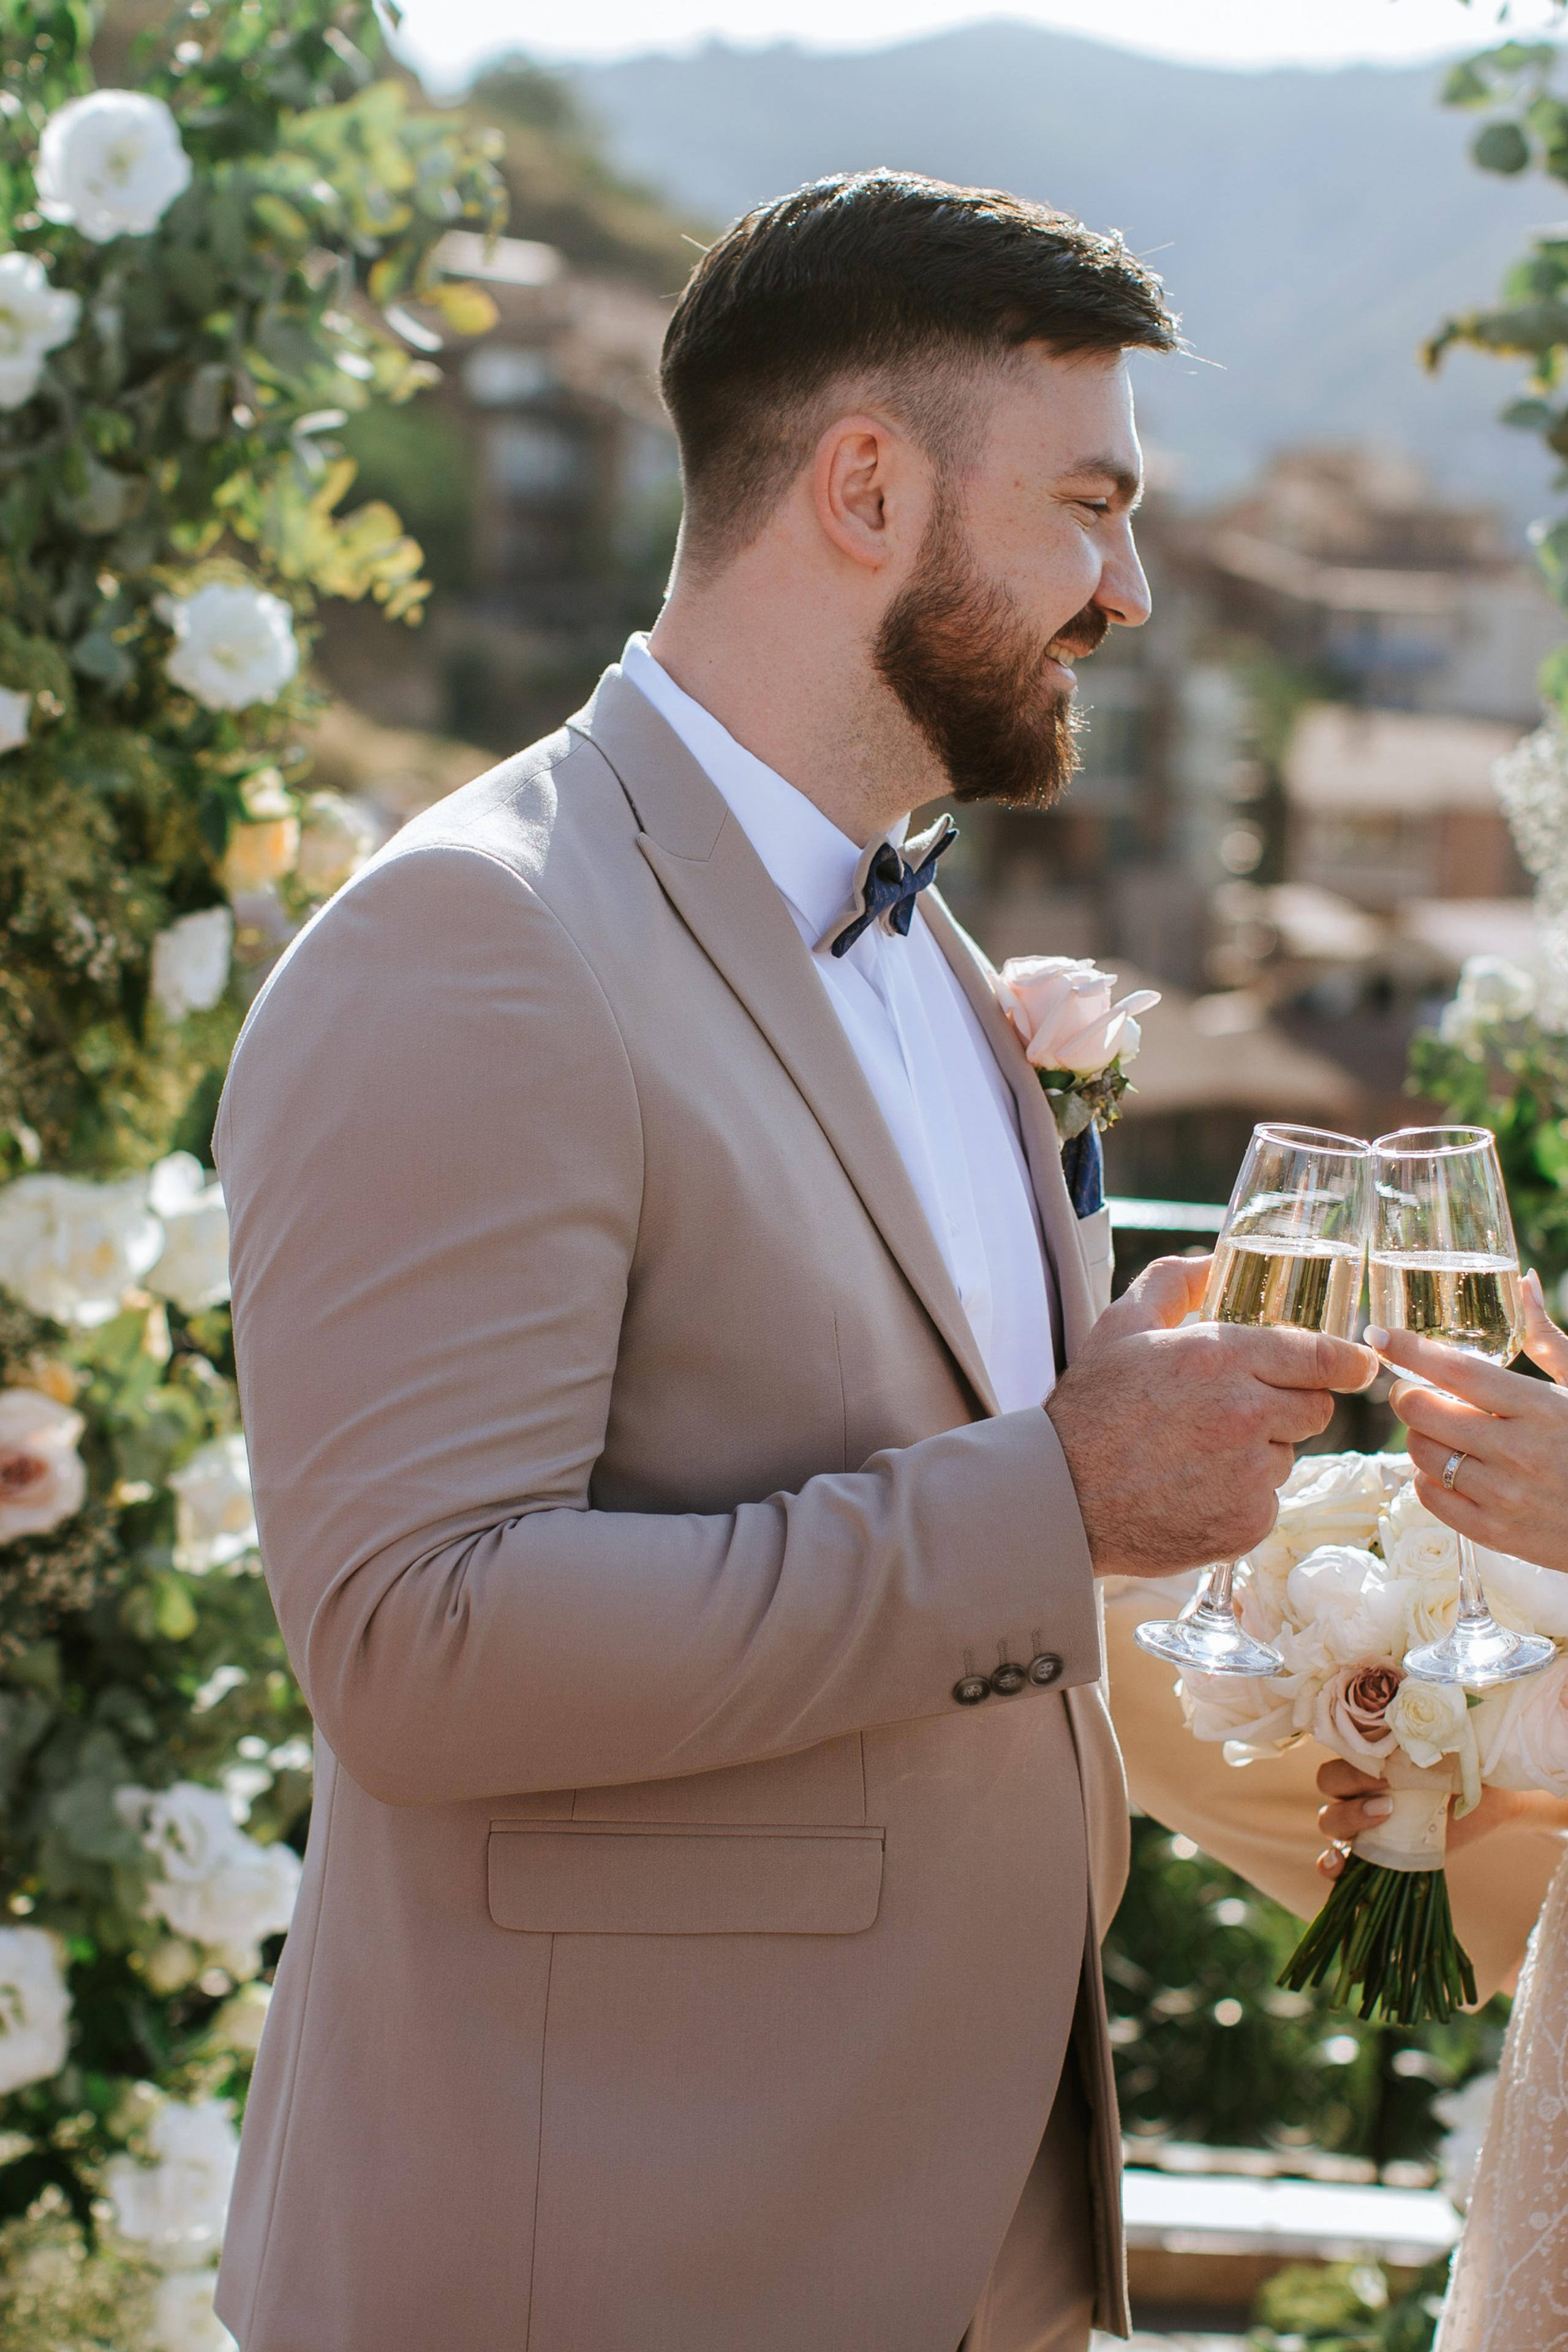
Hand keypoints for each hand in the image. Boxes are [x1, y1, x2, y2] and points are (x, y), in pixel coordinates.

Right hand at [1047, 1255, 1377, 1578]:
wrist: (1060, 1498)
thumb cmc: (1089, 1409)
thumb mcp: (1121, 1327)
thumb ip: (1175, 1283)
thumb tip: (1217, 1261)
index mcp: (1220, 1356)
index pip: (1321, 1355)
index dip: (1349, 1361)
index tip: (1358, 1365)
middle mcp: (1244, 1413)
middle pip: (1316, 1407)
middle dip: (1290, 1405)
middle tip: (1241, 1412)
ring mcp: (1250, 1473)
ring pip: (1287, 1456)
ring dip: (1260, 1453)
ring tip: (1200, 1455)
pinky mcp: (1247, 1522)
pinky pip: (1267, 1502)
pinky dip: (1242, 1498)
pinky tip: (1196, 1491)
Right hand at [1315, 1757, 1567, 1879]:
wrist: (1492, 1801)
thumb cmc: (1469, 1766)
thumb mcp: (1452, 1749)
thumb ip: (1436, 1736)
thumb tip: (1432, 1721)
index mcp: (1371, 1755)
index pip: (1338, 1750)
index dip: (1353, 1758)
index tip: (1386, 1767)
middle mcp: (1360, 1786)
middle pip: (1329, 1783)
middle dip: (1352, 1785)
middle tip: (1388, 1793)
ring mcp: (1364, 1823)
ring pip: (1329, 1820)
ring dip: (1347, 1819)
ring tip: (1384, 1817)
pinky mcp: (1374, 1855)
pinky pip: (1336, 1861)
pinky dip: (1330, 1865)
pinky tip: (1340, 1864)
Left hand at [1372, 1270, 1567, 1573]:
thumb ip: (1547, 1338)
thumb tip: (1524, 1282)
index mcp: (1540, 1407)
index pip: (1457, 1371)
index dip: (1410, 1349)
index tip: (1378, 1335)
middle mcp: (1517, 1451)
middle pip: (1422, 1411)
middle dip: (1409, 1394)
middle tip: (1419, 1391)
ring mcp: (1503, 1496)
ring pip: (1421, 1453)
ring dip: (1420, 1436)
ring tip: (1444, 1432)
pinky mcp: (1495, 1534)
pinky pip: (1430, 1497)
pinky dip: (1429, 1478)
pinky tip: (1452, 1469)